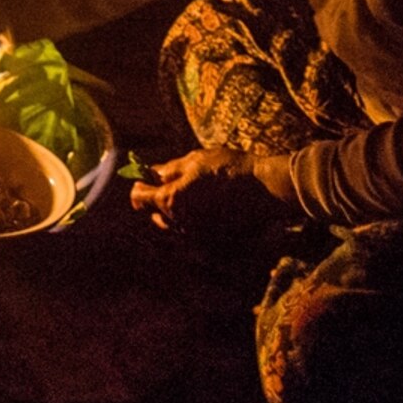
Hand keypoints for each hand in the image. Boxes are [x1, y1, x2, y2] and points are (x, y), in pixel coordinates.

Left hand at [129, 146, 290, 239]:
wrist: (263, 190)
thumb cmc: (229, 169)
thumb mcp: (195, 160)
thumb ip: (169, 169)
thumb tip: (153, 173)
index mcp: (170, 200)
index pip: (139, 197)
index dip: (139, 185)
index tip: (144, 177)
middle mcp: (179, 222)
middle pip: (155, 214)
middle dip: (156, 200)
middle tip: (169, 183)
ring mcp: (195, 235)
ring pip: (172, 226)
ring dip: (173, 212)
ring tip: (188, 195)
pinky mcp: (210, 242)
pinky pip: (191, 233)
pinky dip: (190, 222)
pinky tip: (203, 208)